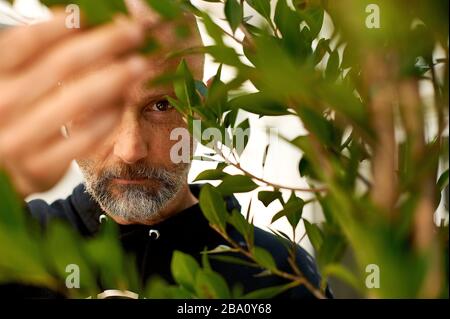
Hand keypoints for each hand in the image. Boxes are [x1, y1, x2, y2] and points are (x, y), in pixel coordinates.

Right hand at [0, 11, 147, 197]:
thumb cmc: (21, 112)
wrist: (10, 165)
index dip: (63, 24)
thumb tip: (86, 21)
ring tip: (140, 64)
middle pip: (61, 65)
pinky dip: (109, 117)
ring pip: (77, 100)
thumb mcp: (22, 80)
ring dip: (115, 78)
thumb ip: (44, 55)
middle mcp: (2, 105)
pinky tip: (124, 102)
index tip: (94, 14)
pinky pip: (85, 137)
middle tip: (136, 32)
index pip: (28, 42)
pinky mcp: (41, 166)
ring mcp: (19, 139)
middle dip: (104, 44)